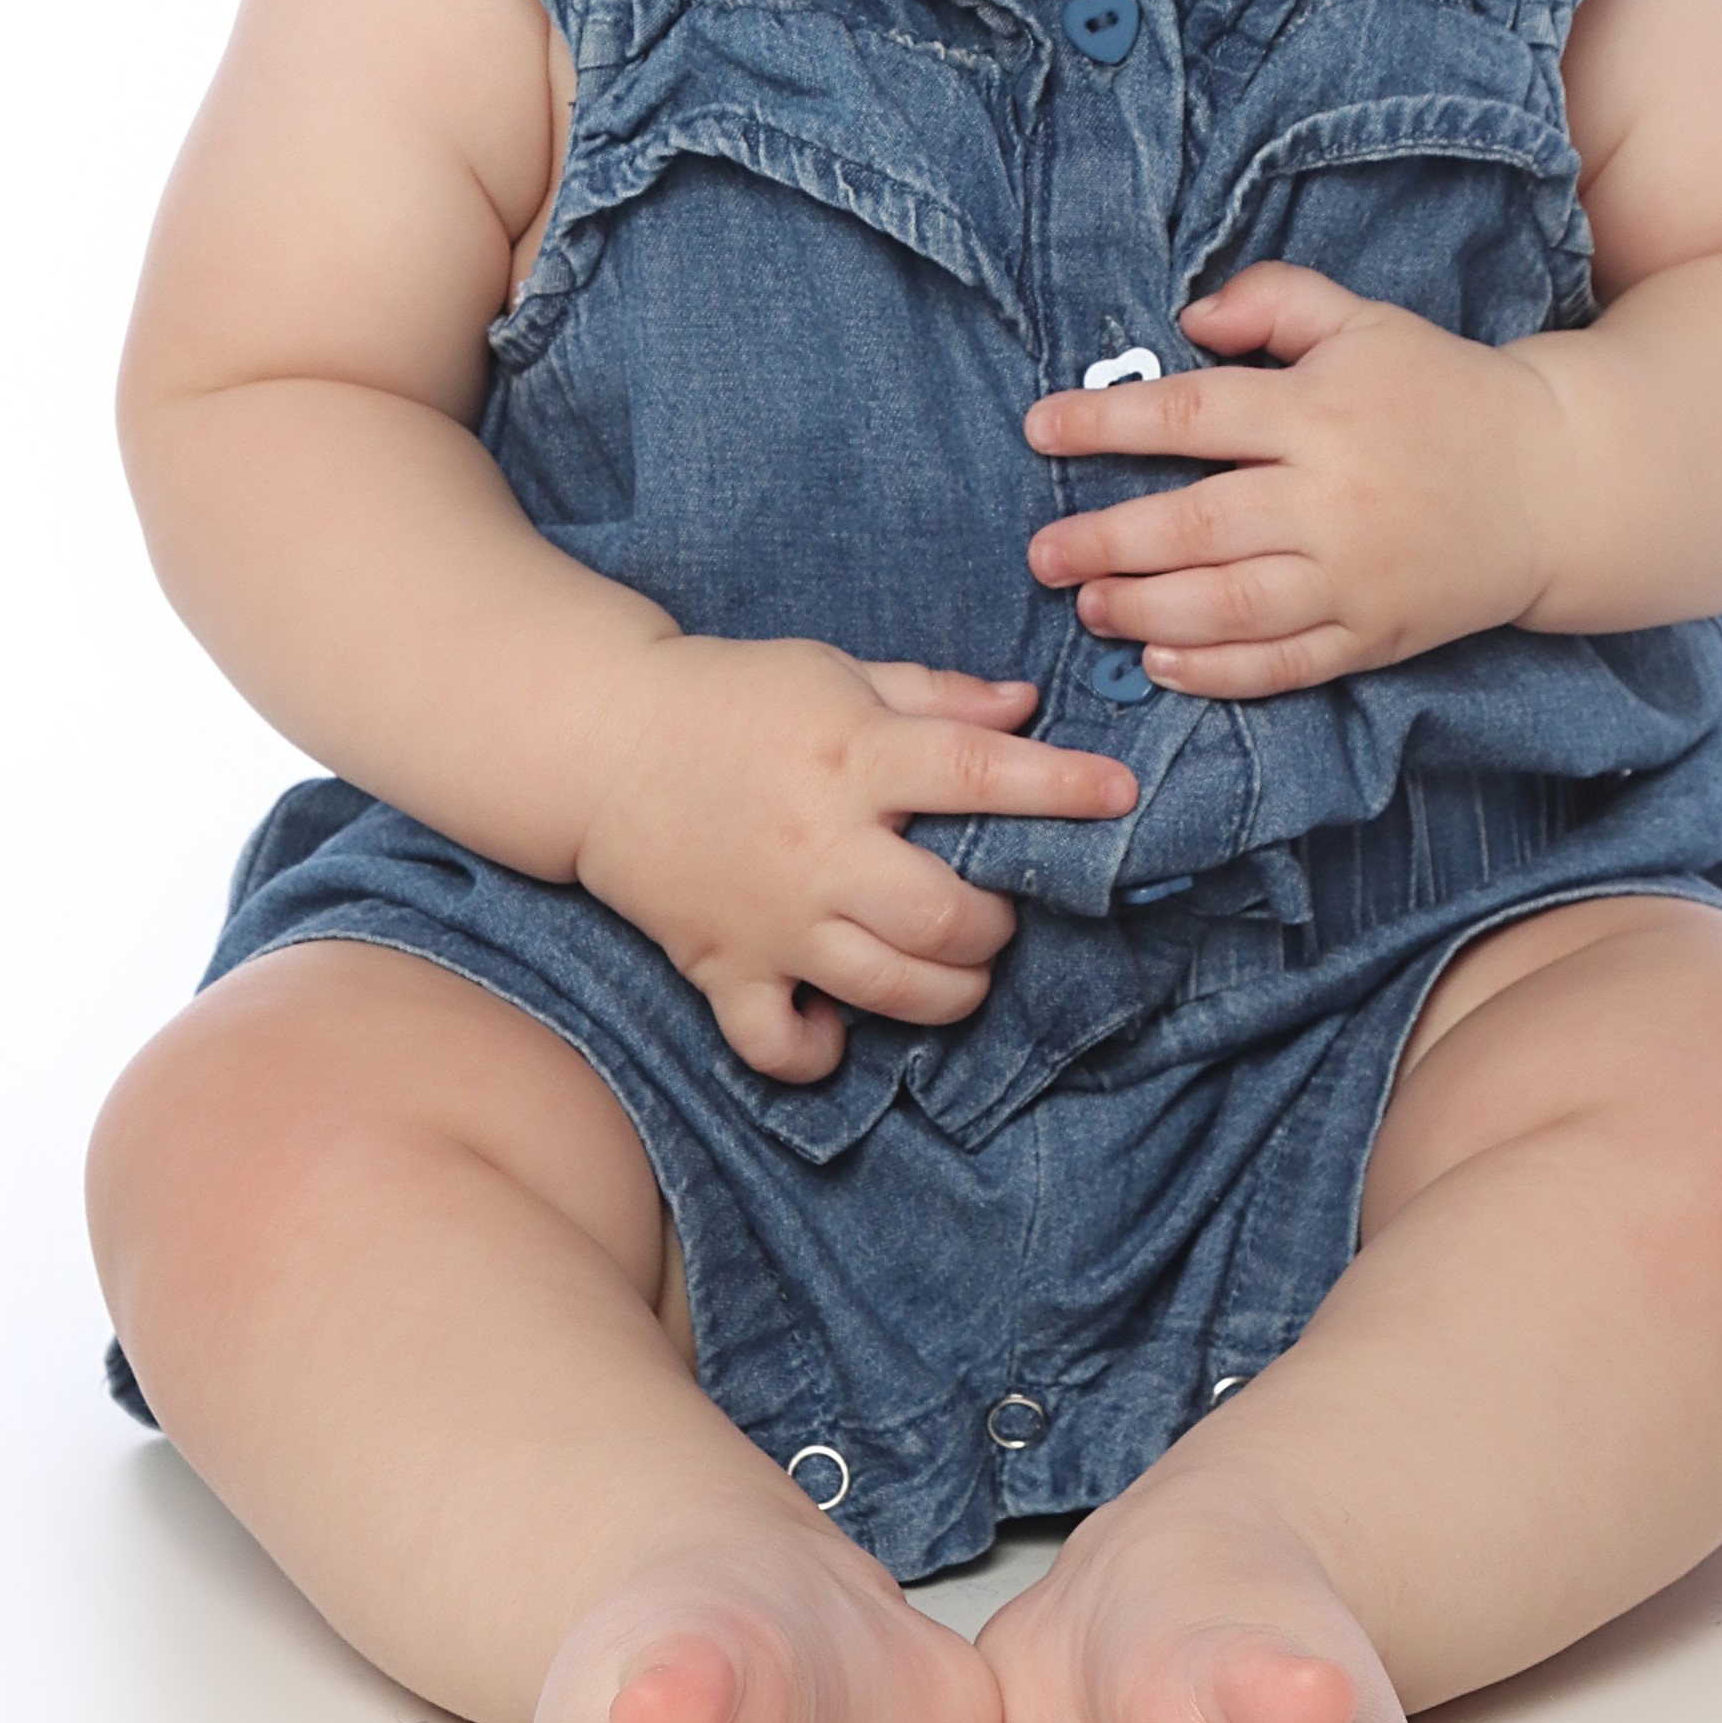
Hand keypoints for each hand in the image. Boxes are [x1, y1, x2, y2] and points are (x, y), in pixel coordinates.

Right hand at [577, 637, 1137, 1083]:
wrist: (601, 742)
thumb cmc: (734, 697)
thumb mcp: (837, 671)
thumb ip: (936, 695)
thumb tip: (1028, 708)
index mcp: (855, 755)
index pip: (979, 773)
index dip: (1060, 788)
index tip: (1119, 796)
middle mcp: (820, 844)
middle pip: (945, 915)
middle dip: (997, 923)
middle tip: (994, 908)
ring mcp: (771, 916)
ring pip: (888, 988)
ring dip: (947, 991)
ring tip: (953, 966)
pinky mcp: (722, 967)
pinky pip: (778, 1045)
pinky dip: (819, 1051)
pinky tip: (840, 1023)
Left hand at [1024, 264, 1564, 698]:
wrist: (1555, 483)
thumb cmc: (1444, 392)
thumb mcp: (1364, 321)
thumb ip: (1273, 301)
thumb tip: (1187, 319)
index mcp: (1323, 410)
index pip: (1193, 414)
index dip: (1106, 422)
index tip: (1041, 429)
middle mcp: (1333, 498)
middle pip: (1198, 523)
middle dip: (1107, 541)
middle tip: (1041, 552)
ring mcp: (1355, 577)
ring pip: (1231, 606)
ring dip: (1145, 611)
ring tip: (1089, 606)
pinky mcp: (1375, 637)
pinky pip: (1283, 665)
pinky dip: (1216, 671)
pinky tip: (1159, 663)